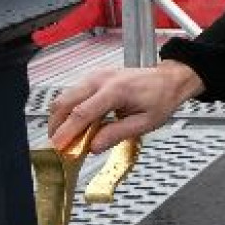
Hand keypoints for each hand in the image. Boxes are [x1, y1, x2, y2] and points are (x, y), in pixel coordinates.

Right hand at [47, 60, 202, 153]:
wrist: (168, 79)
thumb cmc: (161, 98)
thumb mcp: (145, 123)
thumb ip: (117, 134)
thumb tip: (93, 147)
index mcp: (116, 90)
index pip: (82, 113)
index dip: (67, 132)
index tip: (57, 147)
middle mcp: (101, 79)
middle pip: (65, 103)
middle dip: (56, 126)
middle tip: (58, 147)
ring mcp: (95, 76)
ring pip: (64, 97)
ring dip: (60, 119)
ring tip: (66, 139)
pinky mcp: (93, 78)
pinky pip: (72, 95)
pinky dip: (68, 111)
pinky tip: (75, 127)